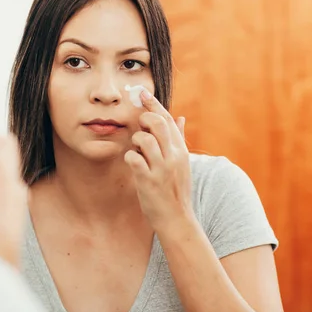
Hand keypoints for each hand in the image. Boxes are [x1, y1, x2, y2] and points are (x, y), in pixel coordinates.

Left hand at [124, 91, 193, 230]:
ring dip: (135, 140)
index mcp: (181, 150)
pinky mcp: (148, 180)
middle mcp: (173, 156)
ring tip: (137, 149)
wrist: (176, 219)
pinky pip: (133, 158)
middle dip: (144, 118)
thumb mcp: (182, 163)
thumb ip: (179, 139)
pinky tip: (132, 163)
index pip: (168, 119)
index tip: (141, 92)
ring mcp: (162, 168)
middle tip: (139, 124)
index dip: (154, 103)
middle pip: (157, 123)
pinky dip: (129, 157)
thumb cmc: (175, 189)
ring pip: (144, 139)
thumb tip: (180, 117)